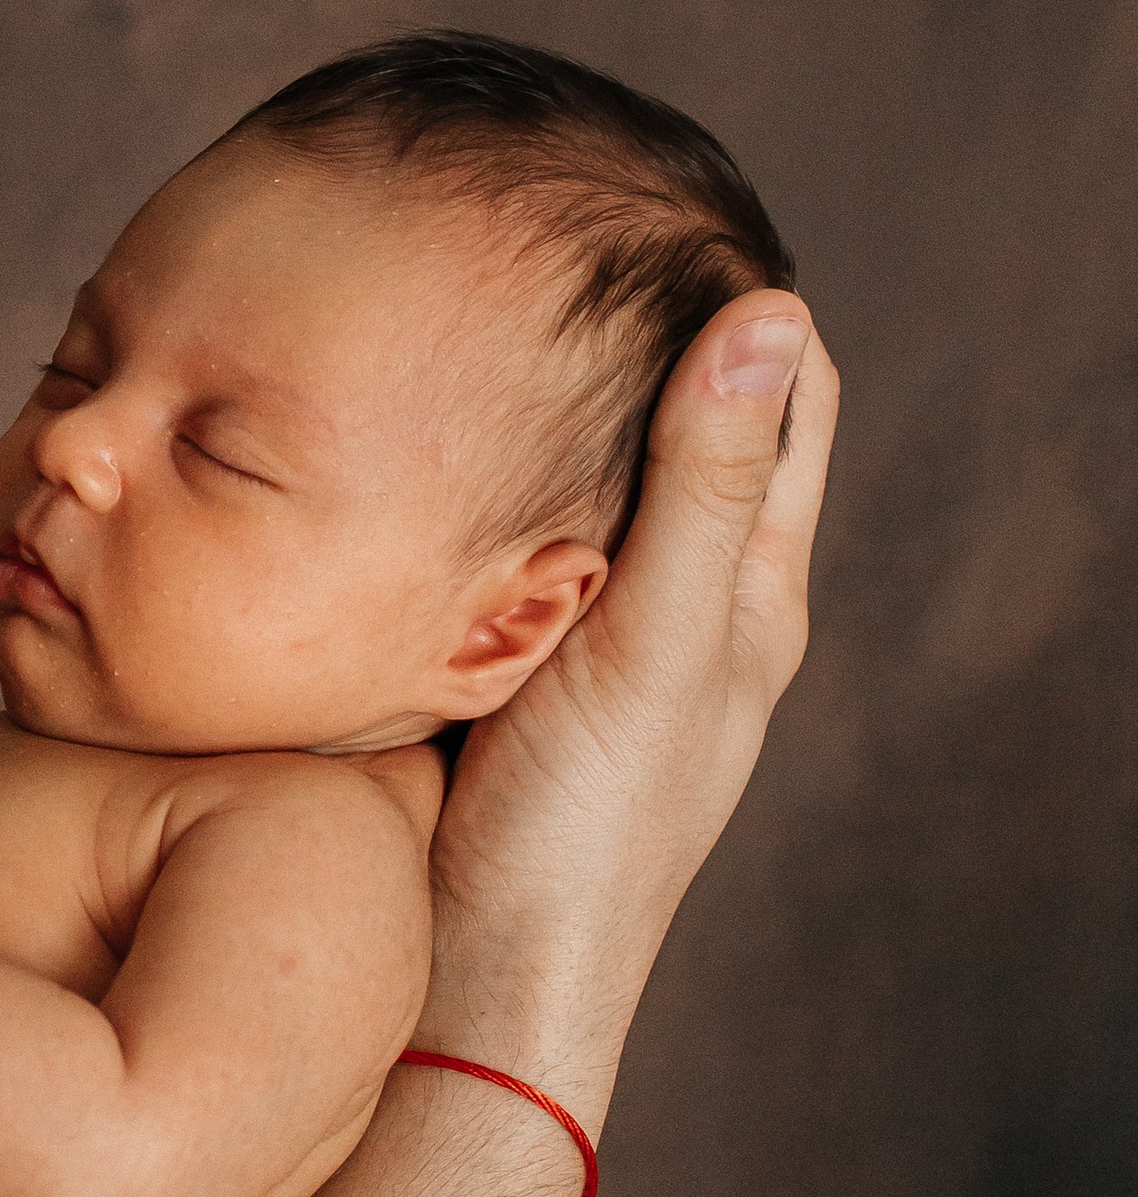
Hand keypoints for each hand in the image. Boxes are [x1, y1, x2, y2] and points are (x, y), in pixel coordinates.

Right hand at [422, 290, 837, 1127]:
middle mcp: (676, 610)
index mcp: (749, 598)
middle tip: (553, 220)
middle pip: (681, 425)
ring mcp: (580, 640)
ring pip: (579, 479)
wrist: (468, 991)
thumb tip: (770, 311)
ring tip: (478, 292)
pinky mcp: (490, 667)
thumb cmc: (580, 837)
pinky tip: (409, 427)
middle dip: (634, 326)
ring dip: (542, 395)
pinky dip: (471, 469)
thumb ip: (705, 485)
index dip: (747, 297)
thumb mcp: (653, 641)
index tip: (671, 206)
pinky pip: (496, 536)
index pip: (787, 401)